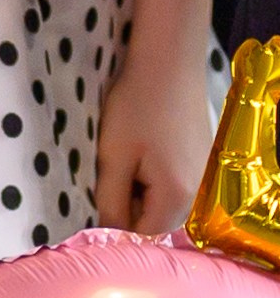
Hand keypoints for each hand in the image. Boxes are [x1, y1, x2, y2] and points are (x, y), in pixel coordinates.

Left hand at [96, 52, 213, 232]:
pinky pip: (169, 181)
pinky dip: (150, 171)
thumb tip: (107, 233)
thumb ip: (110, 201)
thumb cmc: (136, 106)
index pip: (142, 236)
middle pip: (153, 220)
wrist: (167, 60)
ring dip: (137, 186)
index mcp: (176, 200)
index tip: (97, 196)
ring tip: (125, 152)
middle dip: (127, 203)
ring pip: (159, 200)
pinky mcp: (198, 159)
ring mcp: (200, 176)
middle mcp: (196, 195)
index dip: (115, 222)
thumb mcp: (114, 155)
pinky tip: (142, 143)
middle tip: (109, 168)